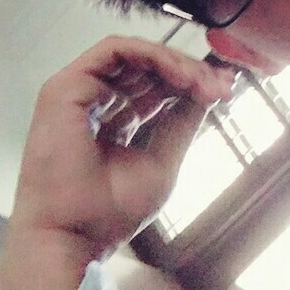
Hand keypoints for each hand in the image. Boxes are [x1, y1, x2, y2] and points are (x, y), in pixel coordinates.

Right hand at [0, 37, 234, 289]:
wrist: (72, 238)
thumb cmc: (106, 214)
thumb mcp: (161, 162)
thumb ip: (180, 125)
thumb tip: (205, 94)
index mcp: (111, 122)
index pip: (154, 87)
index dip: (190, 83)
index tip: (225, 91)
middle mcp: (92, 103)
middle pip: (146, 67)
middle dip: (189, 70)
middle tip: (221, 85)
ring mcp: (76, 93)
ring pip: (132, 54)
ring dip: (174, 61)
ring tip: (202, 81)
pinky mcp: (64, 88)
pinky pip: (113, 50)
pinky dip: (151, 55)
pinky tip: (179, 75)